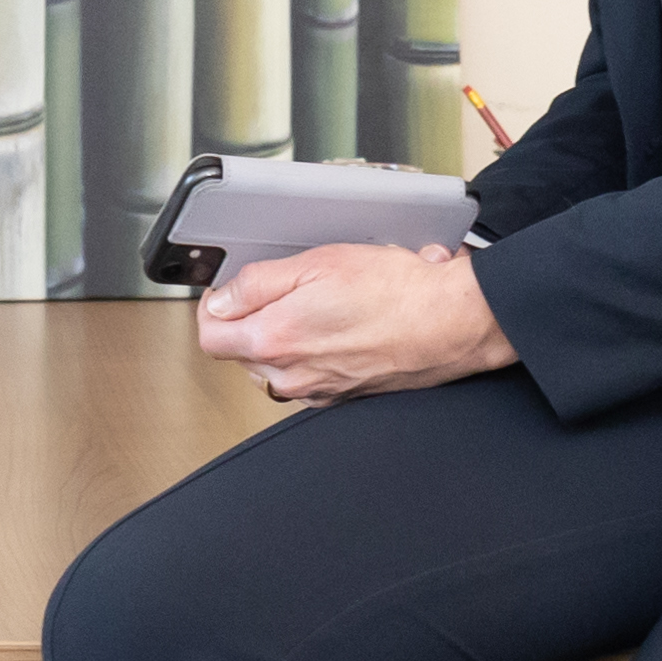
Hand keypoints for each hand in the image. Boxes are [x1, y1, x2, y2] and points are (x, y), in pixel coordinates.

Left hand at [197, 242, 516, 405]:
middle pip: (240, 353)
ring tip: (314, 308)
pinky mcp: (341, 397)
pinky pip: (306, 377)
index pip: (210, 336)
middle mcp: (290, 376)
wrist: (451, 324)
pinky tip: (338, 329)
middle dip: (248, 322)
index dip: (213, 308)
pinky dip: (310, 355)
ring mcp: (316, 391)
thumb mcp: (318, 263)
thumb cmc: (396, 292)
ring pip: (272, 368)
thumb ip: (258, 284)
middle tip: (278, 292)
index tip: (226, 292)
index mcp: (274, 341)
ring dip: (279, 340)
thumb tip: (222, 299)